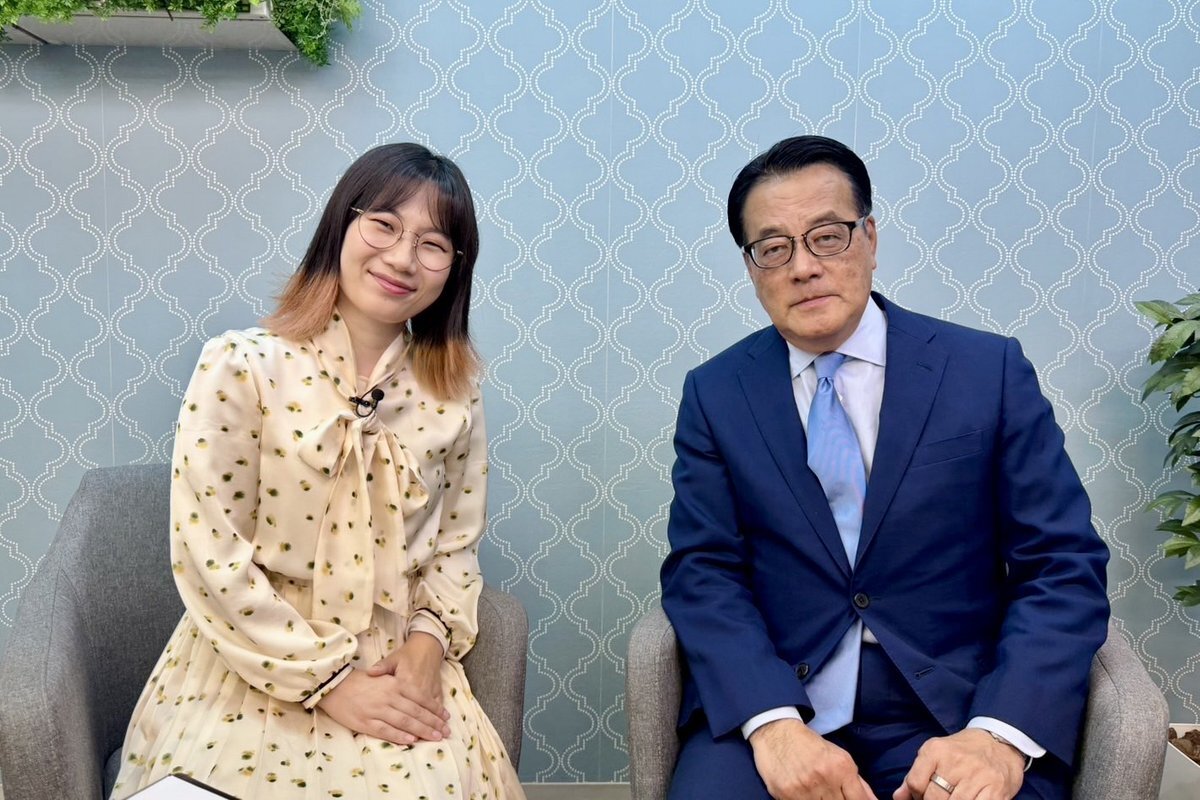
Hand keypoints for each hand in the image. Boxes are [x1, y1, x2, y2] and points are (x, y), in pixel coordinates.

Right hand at [316, 666, 449, 744]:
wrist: (334, 685)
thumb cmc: (361, 680)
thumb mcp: (384, 675)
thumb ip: (401, 685)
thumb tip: (421, 696)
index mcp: (394, 684)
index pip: (420, 697)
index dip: (434, 708)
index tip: (445, 716)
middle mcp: (389, 696)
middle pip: (416, 712)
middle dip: (433, 722)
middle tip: (445, 731)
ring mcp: (378, 710)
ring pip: (405, 722)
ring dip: (422, 731)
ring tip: (435, 737)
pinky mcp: (366, 722)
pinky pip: (386, 731)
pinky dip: (400, 736)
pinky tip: (411, 740)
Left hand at [366, 631, 449, 732]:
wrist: (425, 646)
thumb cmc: (406, 655)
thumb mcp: (392, 659)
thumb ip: (381, 667)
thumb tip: (369, 672)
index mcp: (405, 682)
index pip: (406, 706)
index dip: (409, 721)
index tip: (413, 735)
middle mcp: (419, 687)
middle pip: (422, 711)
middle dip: (428, 726)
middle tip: (433, 740)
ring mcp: (430, 687)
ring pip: (432, 708)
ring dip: (437, 721)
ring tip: (442, 734)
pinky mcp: (437, 686)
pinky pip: (439, 701)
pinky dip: (441, 711)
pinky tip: (445, 721)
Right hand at [749, 718, 877, 798]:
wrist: (777, 733)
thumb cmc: (811, 745)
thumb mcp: (839, 757)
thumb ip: (858, 782)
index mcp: (842, 768)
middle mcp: (825, 779)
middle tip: (834, 795)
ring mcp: (805, 789)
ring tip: (820, 795)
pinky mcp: (786, 795)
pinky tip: (807, 796)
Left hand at [893, 728, 1024, 799]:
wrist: (1000, 743)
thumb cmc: (962, 752)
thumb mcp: (935, 754)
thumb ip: (915, 775)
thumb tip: (898, 797)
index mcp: (936, 750)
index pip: (915, 783)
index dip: (916, 796)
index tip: (922, 796)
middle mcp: (956, 761)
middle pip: (934, 798)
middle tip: (939, 798)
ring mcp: (978, 775)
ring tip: (951, 799)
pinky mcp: (996, 789)